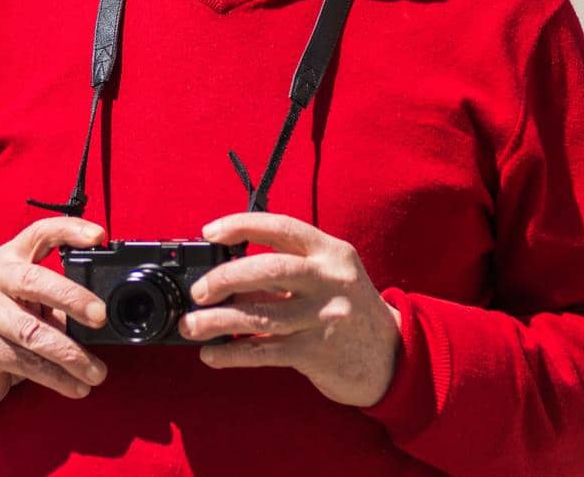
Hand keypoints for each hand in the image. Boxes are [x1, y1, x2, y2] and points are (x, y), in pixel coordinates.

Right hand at [0, 216, 110, 412]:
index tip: (99, 236)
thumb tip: (101, 319)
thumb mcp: (29, 308)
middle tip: (100, 316)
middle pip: (33, 279)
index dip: (69, 230)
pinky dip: (56, 377)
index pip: (39, 233)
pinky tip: (76, 386)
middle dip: (72, 297)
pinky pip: (23, 361)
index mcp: (8, 259)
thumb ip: (55, 305)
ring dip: (70, 354)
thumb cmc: (3, 332)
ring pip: (31, 331)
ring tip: (97, 372)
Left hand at [177, 213, 401, 407]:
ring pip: (260, 315)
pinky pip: (264, 352)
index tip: (210, 232)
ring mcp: (324, 317)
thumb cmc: (348, 310)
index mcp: (331, 252)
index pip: (281, 227)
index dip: (241, 225)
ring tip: (191, 325)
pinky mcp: (317, 353)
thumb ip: (285, 274)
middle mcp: (330, 280)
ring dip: (217, 322)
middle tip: (199, 291)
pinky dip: (232, 354)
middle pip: (269, 268)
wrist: (392, 359)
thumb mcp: (327, 279)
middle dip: (225, 277)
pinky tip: (212, 355)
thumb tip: (225, 278)